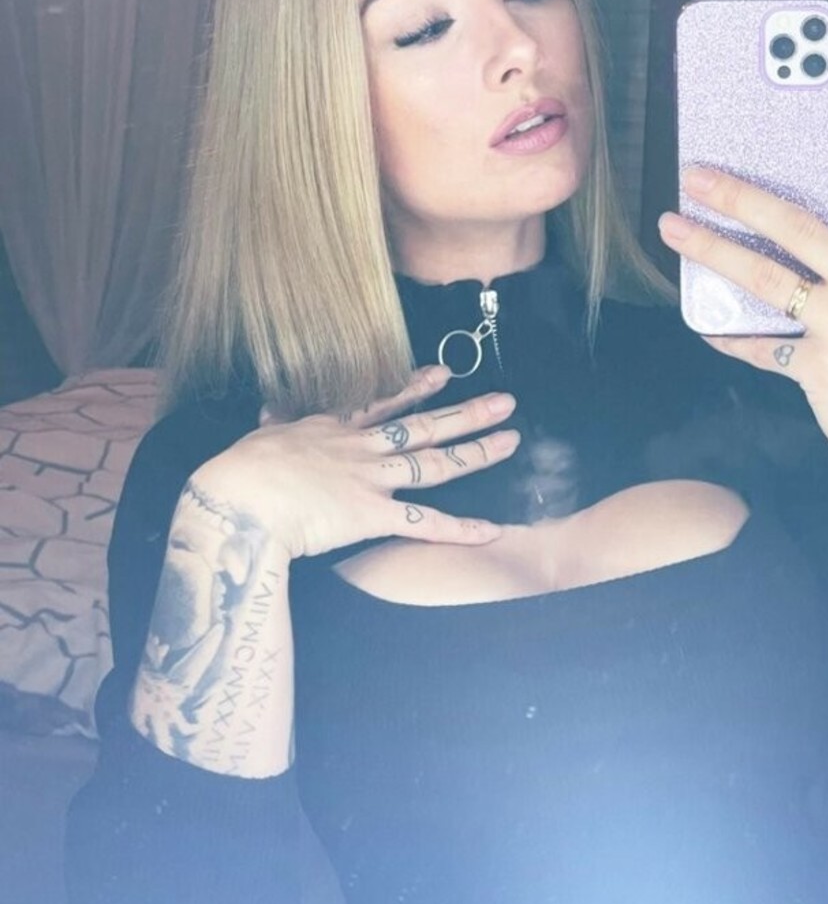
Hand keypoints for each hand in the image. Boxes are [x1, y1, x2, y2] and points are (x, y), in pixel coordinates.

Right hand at [195, 366, 517, 559]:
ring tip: (511, 441)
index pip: (387, 404)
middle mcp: (363, 448)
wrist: (241, 498)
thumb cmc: (243, 470)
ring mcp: (372, 479)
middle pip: (425, 427)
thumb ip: (277, 423)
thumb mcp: (263, 435)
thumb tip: (269, 410)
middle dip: (468, 413)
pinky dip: (459, 529)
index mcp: (336, 428)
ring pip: (435, 463)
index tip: (446, 374)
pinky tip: (491, 529)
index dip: (419, 388)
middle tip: (506, 402)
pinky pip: (425, 524)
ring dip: (476, 453)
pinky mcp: (373, 515)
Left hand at [657, 65, 827, 492]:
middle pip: (796, 222)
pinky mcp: (820, 367)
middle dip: (737, 194)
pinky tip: (703, 322)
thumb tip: (790, 229)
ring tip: (674, 229)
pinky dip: (726, 333)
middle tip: (694, 174)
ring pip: (763, 277)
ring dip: (710, 250)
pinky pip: (757, 343)